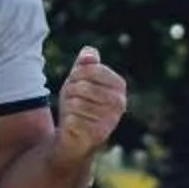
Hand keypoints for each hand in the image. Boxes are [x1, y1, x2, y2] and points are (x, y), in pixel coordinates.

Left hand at [51, 46, 126, 164]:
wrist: (75, 135)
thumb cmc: (78, 103)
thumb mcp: (78, 80)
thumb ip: (85, 65)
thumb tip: (88, 52)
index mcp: (118, 85)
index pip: (89, 69)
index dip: (75, 75)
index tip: (76, 83)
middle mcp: (120, 102)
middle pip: (82, 86)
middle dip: (70, 92)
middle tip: (72, 100)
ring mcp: (111, 119)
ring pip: (76, 103)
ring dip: (68, 107)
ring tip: (73, 112)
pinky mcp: (99, 135)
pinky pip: (73, 119)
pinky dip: (68, 121)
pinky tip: (73, 125)